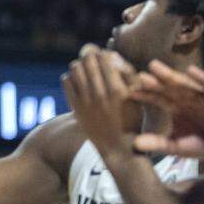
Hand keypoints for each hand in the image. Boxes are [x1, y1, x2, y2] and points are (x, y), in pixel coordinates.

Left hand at [62, 44, 138, 161]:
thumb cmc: (132, 118)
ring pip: (75, 67)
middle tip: (96, 61)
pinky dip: (72, 77)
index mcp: (118, 90)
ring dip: (82, 65)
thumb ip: (127, 73)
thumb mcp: (137, 97)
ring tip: (88, 71)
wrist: (118, 148)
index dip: (106, 54)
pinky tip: (81, 83)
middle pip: (88, 59)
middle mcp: (100, 95)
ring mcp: (85, 101)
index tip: (108, 59)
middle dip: (93, 56)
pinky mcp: (75, 107)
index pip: (105, 56)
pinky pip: (66, 80)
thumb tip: (110, 55)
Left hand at [131, 62, 203, 159]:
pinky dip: (201, 78)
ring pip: (184, 84)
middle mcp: (185, 98)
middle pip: (167, 88)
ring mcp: (201, 96)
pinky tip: (191, 70)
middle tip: (140, 76)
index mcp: (174, 107)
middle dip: (154, 81)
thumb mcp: (177, 146)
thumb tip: (135, 145)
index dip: (144, 94)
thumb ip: (158, 144)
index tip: (130, 91)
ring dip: (171, 75)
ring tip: (155, 66)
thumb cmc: (202, 144)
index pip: (156, 98)